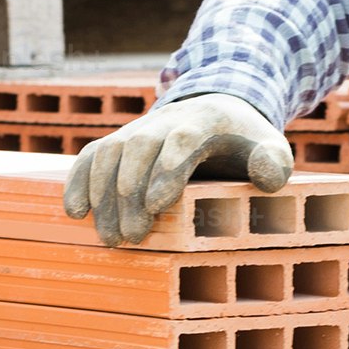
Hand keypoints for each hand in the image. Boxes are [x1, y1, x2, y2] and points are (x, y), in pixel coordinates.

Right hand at [65, 93, 294, 246]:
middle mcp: (165, 121)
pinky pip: (91, 155)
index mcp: (205, 120)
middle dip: (129, 192)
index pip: (181, 139)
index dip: (166, 169)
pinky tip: (75, 212)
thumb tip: (265, 176)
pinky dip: (78, 180)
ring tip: (110, 238)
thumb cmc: (244, 142)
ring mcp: (138, 129)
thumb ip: (274, 163)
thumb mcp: (270, 147)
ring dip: (103, 194)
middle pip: (138, 148)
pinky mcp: (119, 141)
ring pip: (109, 152)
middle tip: (132, 236)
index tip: (155, 206)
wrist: (215, 111)